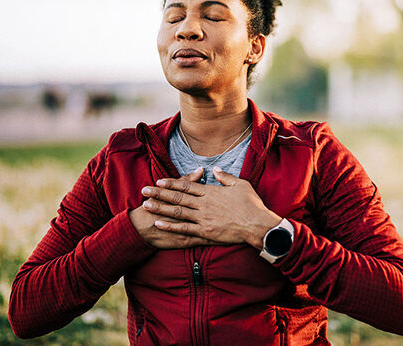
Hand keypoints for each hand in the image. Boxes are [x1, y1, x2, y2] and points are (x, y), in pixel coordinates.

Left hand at [140, 166, 281, 249]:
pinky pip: (184, 228)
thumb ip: (225, 177)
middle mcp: (204, 204)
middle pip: (177, 197)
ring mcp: (203, 218)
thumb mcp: (240, 185)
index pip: (187, 185)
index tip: (159, 181)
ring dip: (160, 208)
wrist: (257, 224)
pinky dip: (170, 226)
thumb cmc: (251, 204)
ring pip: (177, 211)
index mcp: (211, 192)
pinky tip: (159, 223)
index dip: (172, 183)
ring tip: (146, 205)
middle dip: (159, 193)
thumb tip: (215, 169)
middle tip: (144, 191)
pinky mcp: (205, 232)